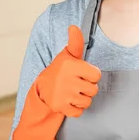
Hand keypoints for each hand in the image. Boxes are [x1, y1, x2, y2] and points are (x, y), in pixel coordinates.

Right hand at [12, 25, 101, 139]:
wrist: (41, 88)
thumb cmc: (60, 70)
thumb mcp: (67, 55)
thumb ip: (75, 42)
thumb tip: (73, 27)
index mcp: (72, 66)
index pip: (97, 75)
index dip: (91, 75)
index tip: (81, 74)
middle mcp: (67, 80)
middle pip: (93, 90)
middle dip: (87, 88)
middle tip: (76, 84)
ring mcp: (63, 95)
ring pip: (87, 102)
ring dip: (82, 99)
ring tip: (72, 92)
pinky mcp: (60, 107)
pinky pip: (78, 112)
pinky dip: (76, 109)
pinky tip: (69, 101)